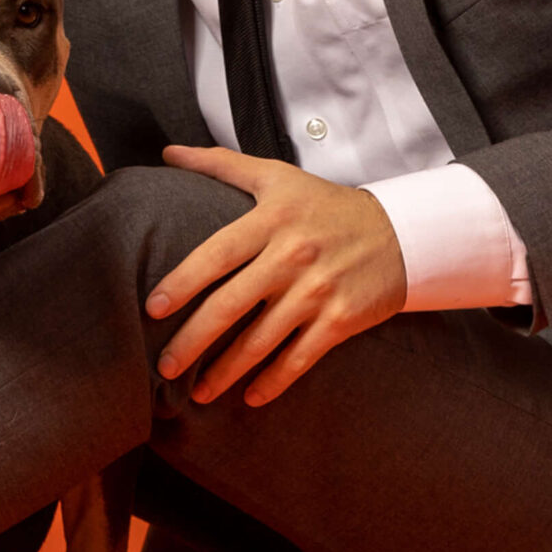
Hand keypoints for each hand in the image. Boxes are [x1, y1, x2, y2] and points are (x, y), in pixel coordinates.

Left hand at [145, 145, 407, 405]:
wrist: (399, 232)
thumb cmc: (325, 205)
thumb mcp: (276, 176)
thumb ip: (220, 163)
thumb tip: (169, 152)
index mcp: (271, 220)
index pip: (216, 253)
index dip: (182, 282)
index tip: (152, 309)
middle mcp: (292, 257)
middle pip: (231, 304)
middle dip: (193, 340)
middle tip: (162, 365)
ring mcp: (317, 292)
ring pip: (261, 340)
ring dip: (226, 371)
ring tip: (198, 392)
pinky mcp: (341, 320)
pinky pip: (300, 358)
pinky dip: (274, 382)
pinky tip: (250, 398)